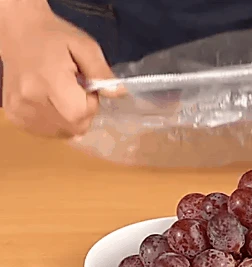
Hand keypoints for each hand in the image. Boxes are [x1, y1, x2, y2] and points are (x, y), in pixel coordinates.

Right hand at [0, 0, 120, 137]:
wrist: (19, 32)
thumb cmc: (55, 38)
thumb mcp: (85, 47)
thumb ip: (101, 72)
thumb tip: (119, 93)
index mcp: (47, 82)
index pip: (80, 114)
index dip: (90, 105)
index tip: (85, 88)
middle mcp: (30, 101)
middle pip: (73, 128)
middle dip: (82, 114)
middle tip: (75, 92)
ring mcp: (20, 111)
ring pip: (61, 133)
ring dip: (69, 120)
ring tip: (62, 96)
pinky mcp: (15, 116)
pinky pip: (46, 132)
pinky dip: (56, 123)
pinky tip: (51, 104)